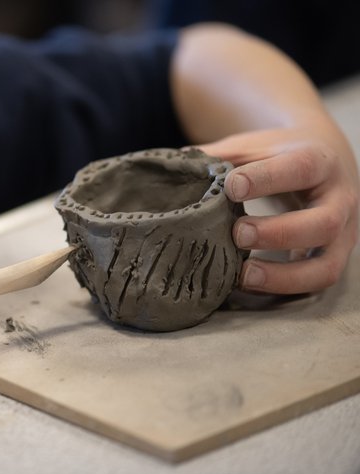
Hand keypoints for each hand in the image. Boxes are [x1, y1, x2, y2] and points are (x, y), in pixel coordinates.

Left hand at [198, 125, 358, 293]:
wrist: (323, 161)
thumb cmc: (276, 155)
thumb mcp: (252, 147)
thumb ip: (217, 156)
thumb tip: (171, 165)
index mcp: (318, 160)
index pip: (300, 168)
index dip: (266, 179)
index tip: (231, 186)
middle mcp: (339, 199)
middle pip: (322, 223)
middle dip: (278, 233)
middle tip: (238, 234)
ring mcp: (342, 234)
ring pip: (325, 264)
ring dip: (283, 275)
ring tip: (242, 275)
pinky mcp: (332, 258)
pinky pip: (316, 282)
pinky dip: (282, 288)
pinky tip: (246, 282)